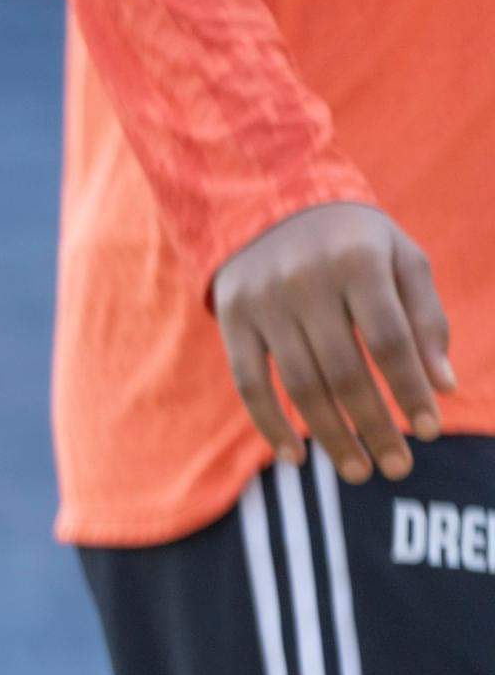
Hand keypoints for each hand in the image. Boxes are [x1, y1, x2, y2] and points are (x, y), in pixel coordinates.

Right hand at [212, 202, 456, 483]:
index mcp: (359, 261)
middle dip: (375, 425)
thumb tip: (442, 386)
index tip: (430, 431)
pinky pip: (250, 385)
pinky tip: (295, 457)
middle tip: (397, 467)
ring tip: (357, 471)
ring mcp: (264, 304)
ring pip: (300, 386)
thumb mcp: (400, 260)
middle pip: (345, 371)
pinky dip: (272, 425)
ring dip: (330, 436)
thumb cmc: (352, 240)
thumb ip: (425, 318)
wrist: (269, 203)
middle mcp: (308, 281)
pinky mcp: (231, 321)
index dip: (410, 389)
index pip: (390, 340)